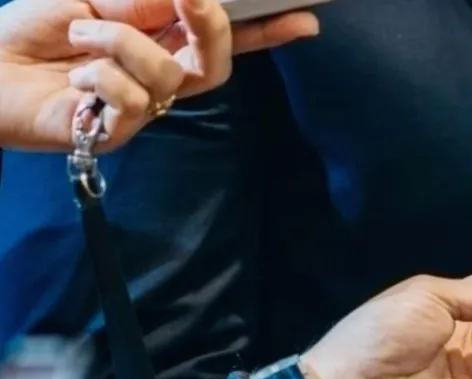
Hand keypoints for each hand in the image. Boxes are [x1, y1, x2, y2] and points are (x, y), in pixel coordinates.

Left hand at [0, 0, 318, 151]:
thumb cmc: (33, 27)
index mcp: (160, 38)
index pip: (225, 36)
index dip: (266, 31)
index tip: (305, 20)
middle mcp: (160, 75)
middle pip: (217, 63)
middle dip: (210, 26)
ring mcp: (143, 107)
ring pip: (170, 76)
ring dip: (119, 43)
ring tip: (79, 35)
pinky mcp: (118, 132)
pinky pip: (135, 100)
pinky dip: (99, 76)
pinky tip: (75, 77)